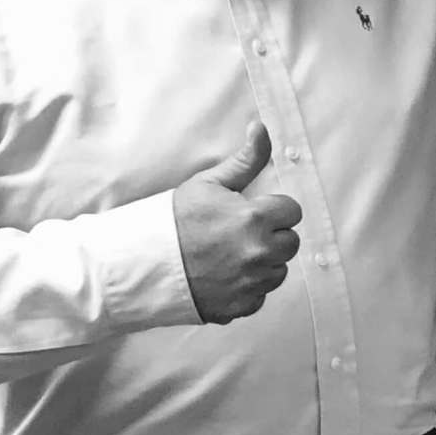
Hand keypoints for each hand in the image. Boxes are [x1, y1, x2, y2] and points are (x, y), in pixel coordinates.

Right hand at [171, 121, 304, 323]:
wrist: (143, 263)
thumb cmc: (173, 220)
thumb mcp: (209, 183)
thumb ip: (245, 159)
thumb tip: (260, 128)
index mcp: (254, 219)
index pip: (292, 211)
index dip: (273, 209)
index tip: (253, 212)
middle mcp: (258, 253)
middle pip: (290, 242)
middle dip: (272, 235)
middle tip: (242, 233)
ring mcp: (250, 283)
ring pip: (278, 270)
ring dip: (263, 262)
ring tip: (231, 254)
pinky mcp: (241, 306)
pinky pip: (260, 295)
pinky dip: (248, 287)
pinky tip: (224, 275)